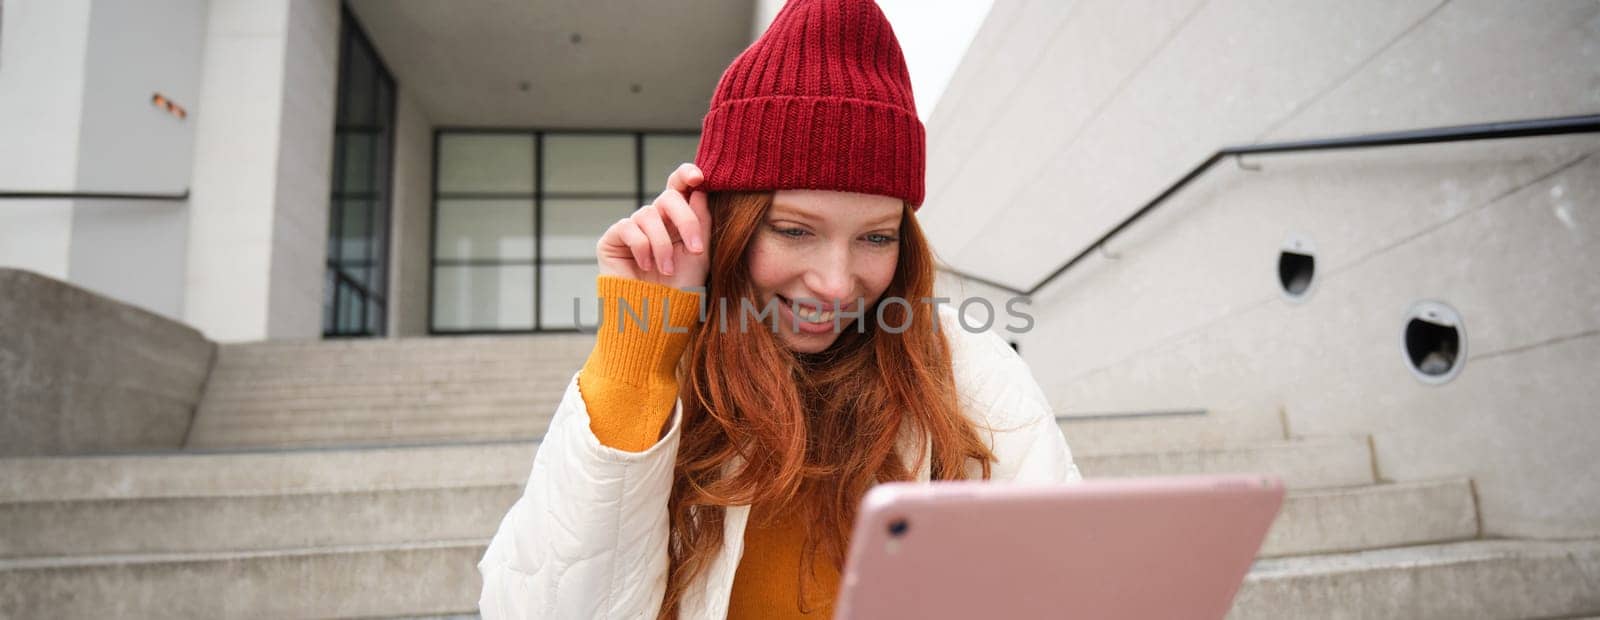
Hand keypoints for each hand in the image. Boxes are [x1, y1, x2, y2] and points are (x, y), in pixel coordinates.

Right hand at [597, 163, 711, 289]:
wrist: (656, 316)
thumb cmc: (681, 289)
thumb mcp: (699, 253)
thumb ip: (701, 221)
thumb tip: (699, 189)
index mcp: (677, 220)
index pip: (679, 187)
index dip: (686, 174)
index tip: (699, 177)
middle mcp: (654, 220)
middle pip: (668, 197)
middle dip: (685, 220)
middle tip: (695, 249)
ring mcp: (632, 228)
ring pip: (649, 214)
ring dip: (662, 245)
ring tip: (666, 271)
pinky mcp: (612, 239)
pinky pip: (629, 228)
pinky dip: (642, 248)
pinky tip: (646, 267)